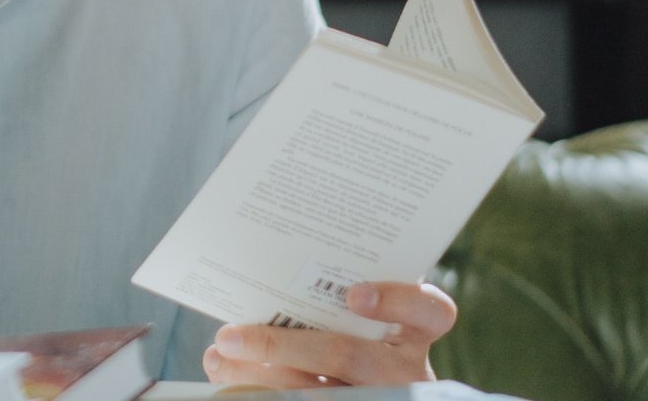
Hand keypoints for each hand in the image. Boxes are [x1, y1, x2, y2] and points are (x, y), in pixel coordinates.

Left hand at [202, 281, 458, 388]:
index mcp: (414, 330)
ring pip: (317, 392)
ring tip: (218, 358)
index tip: (354, 295)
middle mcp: (405, 369)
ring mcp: (383, 394)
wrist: (370, 382)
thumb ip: (329, 291)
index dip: (396, 301)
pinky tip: (228, 375)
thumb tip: (265, 261)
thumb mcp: (365, 311)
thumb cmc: (359, 326)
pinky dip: (261, 391)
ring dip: (258, 375)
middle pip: (346, 357)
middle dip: (281, 346)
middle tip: (229, 336)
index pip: (429, 312)